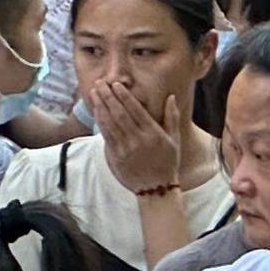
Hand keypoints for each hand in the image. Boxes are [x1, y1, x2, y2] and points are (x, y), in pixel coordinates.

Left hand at [93, 74, 188, 192]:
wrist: (156, 187)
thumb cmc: (168, 161)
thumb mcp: (175, 139)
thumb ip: (172, 117)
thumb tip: (170, 97)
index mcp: (153, 134)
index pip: (136, 110)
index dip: (125, 96)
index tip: (117, 84)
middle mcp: (138, 139)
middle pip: (120, 113)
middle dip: (109, 96)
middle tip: (101, 83)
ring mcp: (125, 148)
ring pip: (110, 123)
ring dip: (101, 106)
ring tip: (94, 92)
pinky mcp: (116, 155)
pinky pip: (106, 135)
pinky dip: (100, 121)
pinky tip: (96, 111)